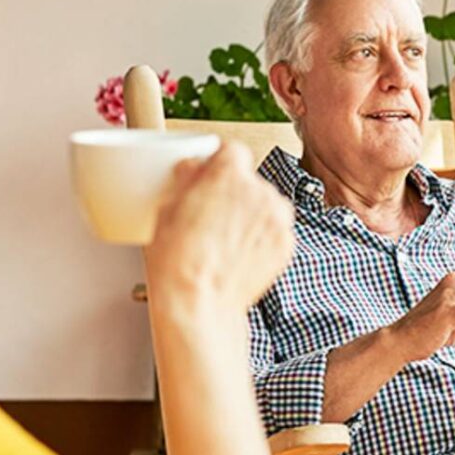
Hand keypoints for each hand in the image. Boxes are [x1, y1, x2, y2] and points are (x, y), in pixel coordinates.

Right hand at [143, 141, 294, 308]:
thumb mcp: (167, 207)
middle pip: (250, 180)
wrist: (200, 304)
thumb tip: (194, 167)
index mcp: (229, 174)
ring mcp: (278, 219)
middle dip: (234, 192)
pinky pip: (275, 231)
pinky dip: (261, 238)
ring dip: (250, 215)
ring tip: (224, 240)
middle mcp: (260, 191)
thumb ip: (187, 177)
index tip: (210, 174)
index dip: (219, 162)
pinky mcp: (287, 244)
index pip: (232, 150)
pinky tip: (238, 254)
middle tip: (210, 215)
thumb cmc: (177, 261)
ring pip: (266, 205)